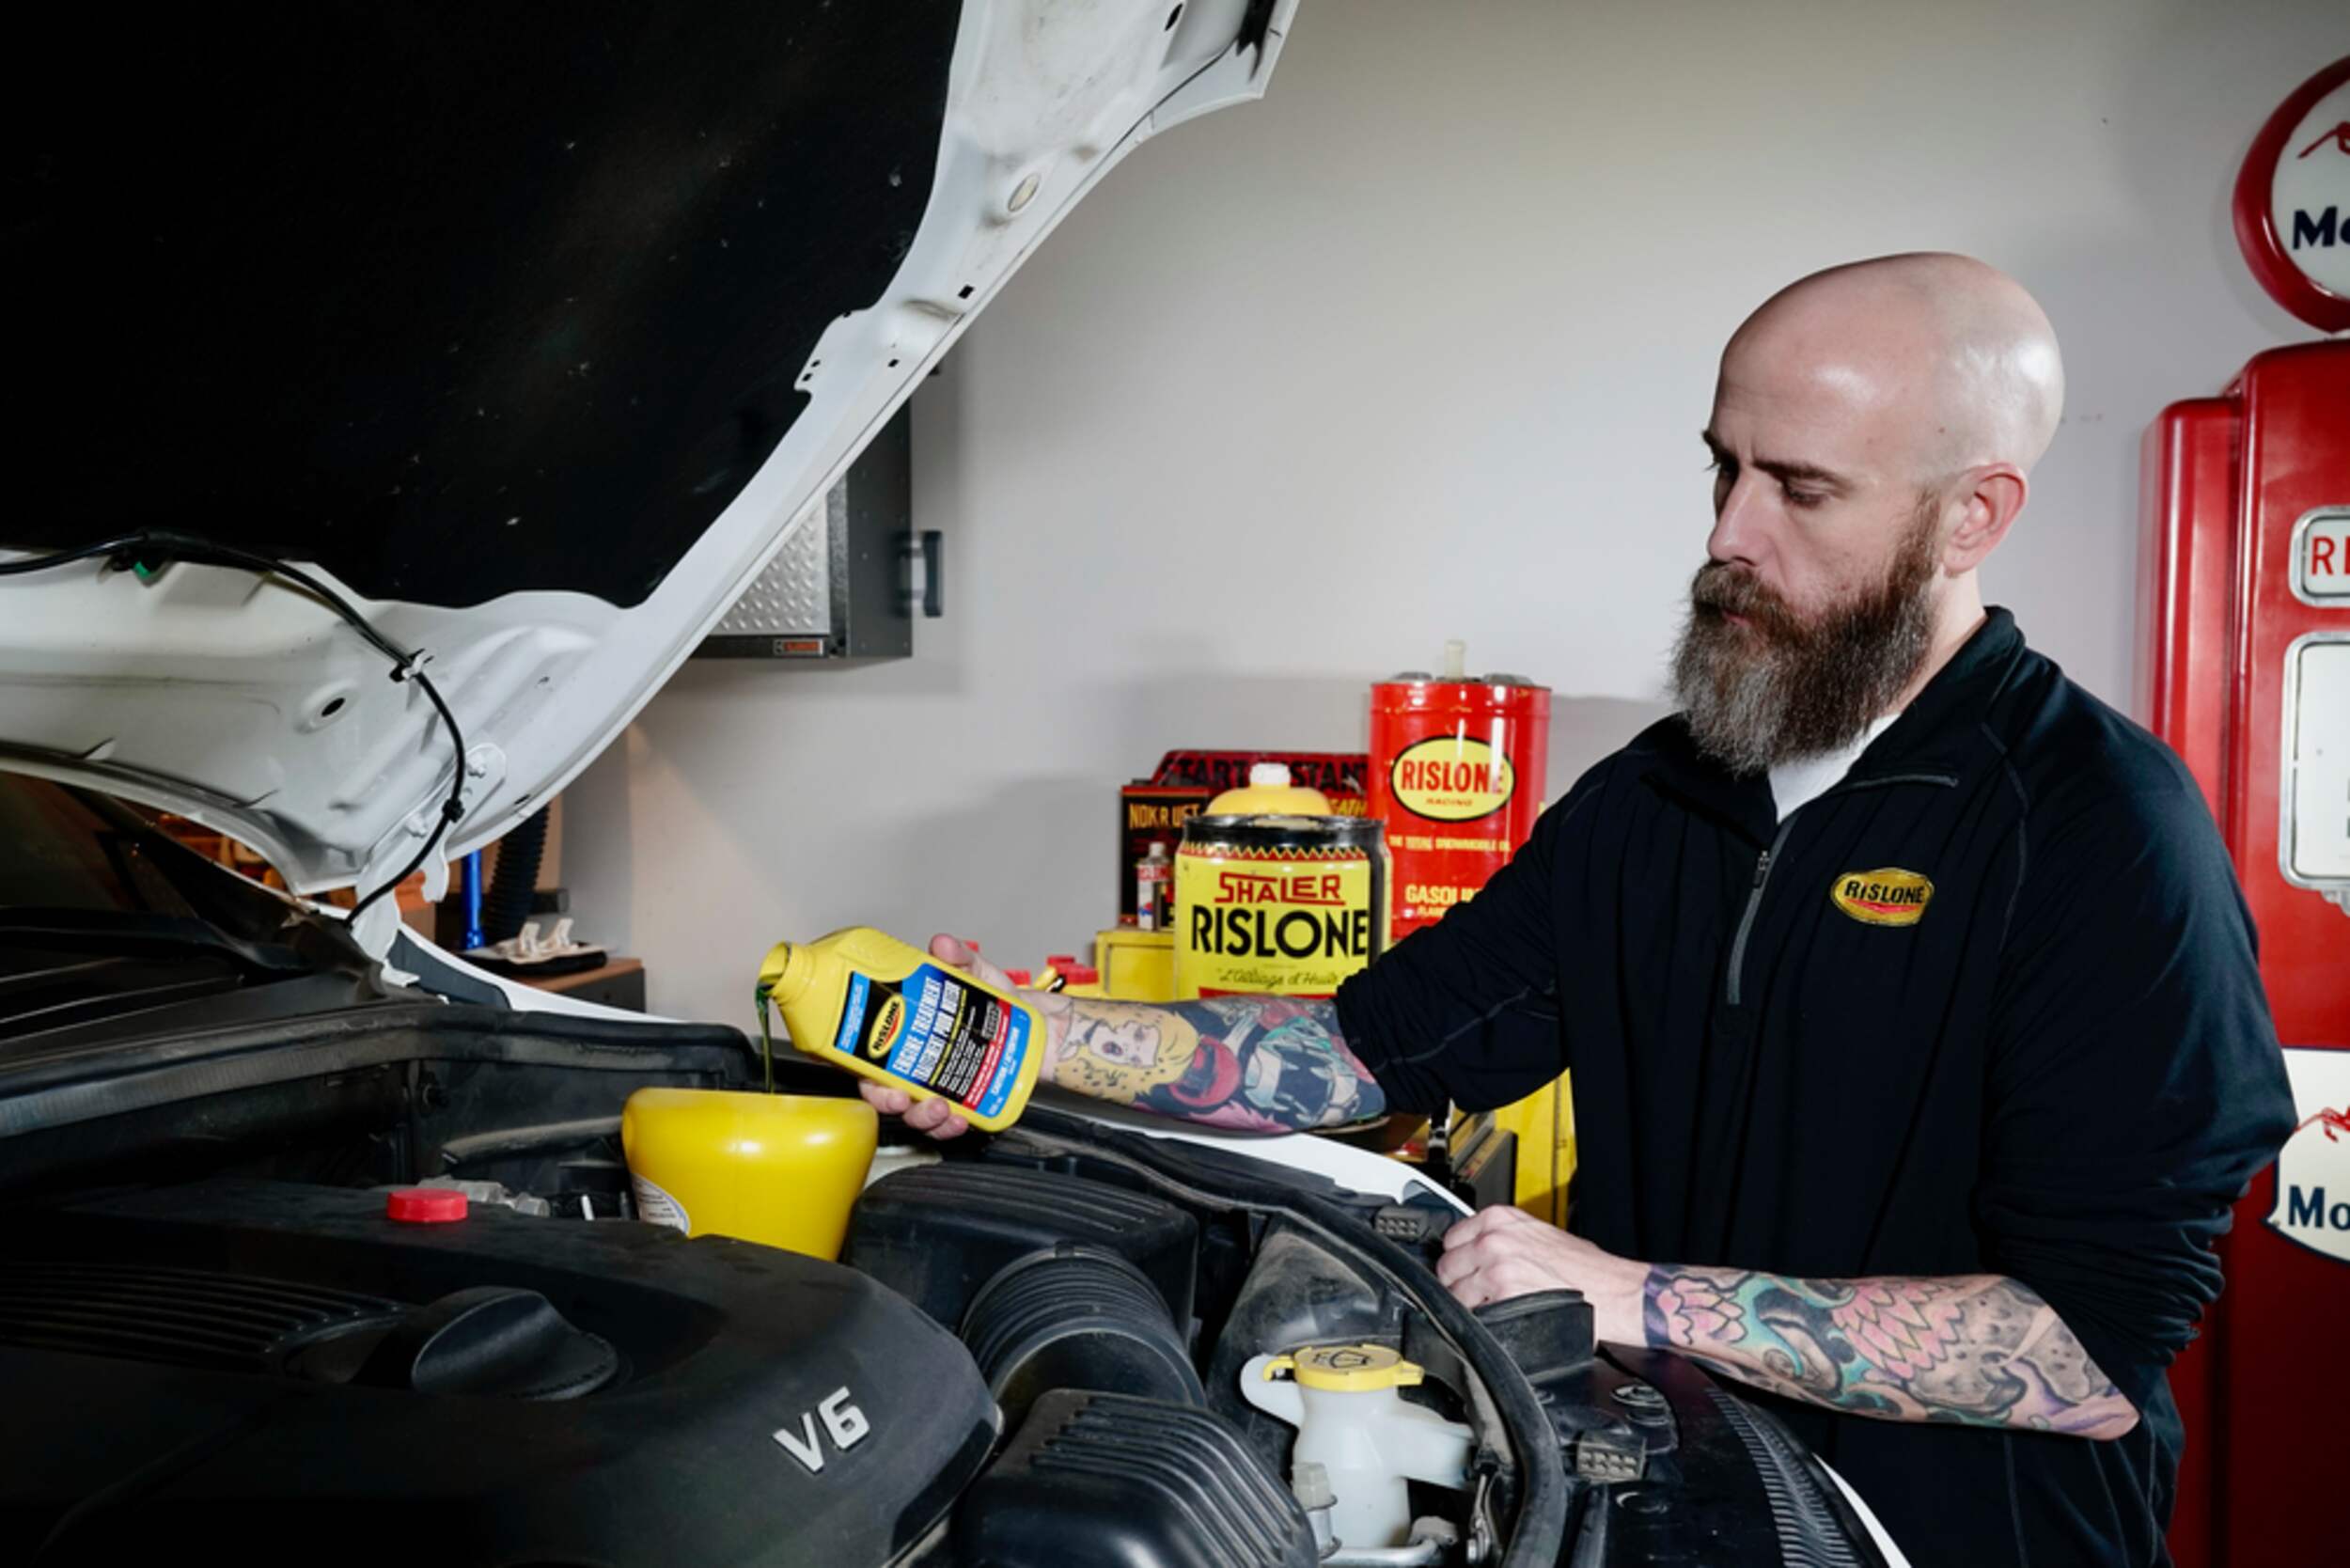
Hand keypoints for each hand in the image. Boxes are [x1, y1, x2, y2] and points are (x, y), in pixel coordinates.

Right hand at [856, 934, 1050, 1139]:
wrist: (1043, 1028)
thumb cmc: (1000, 1004)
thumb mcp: (979, 974)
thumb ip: (960, 958)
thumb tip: (943, 945)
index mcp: (907, 1033)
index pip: (867, 1051)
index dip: (853, 1061)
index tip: (861, 1071)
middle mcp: (916, 1064)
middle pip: (882, 1091)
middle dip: (886, 1100)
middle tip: (899, 1097)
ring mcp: (939, 1086)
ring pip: (913, 1113)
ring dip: (921, 1117)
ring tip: (940, 1109)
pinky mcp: (965, 1103)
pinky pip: (947, 1125)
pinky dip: (950, 1127)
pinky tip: (961, 1119)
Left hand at [1435, 1205, 1648, 1345]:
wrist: (1616, 1291)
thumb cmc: (1588, 1269)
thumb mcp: (1540, 1235)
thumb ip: (1505, 1239)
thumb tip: (1477, 1252)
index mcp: (1501, 1219)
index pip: (1451, 1239)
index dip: (1458, 1259)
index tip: (1463, 1270)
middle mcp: (1494, 1240)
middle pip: (1446, 1267)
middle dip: (1459, 1284)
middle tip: (1478, 1295)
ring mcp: (1496, 1269)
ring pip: (1455, 1294)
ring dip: (1469, 1306)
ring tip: (1494, 1310)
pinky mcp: (1503, 1298)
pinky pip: (1473, 1316)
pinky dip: (1482, 1323)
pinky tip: (1503, 1321)